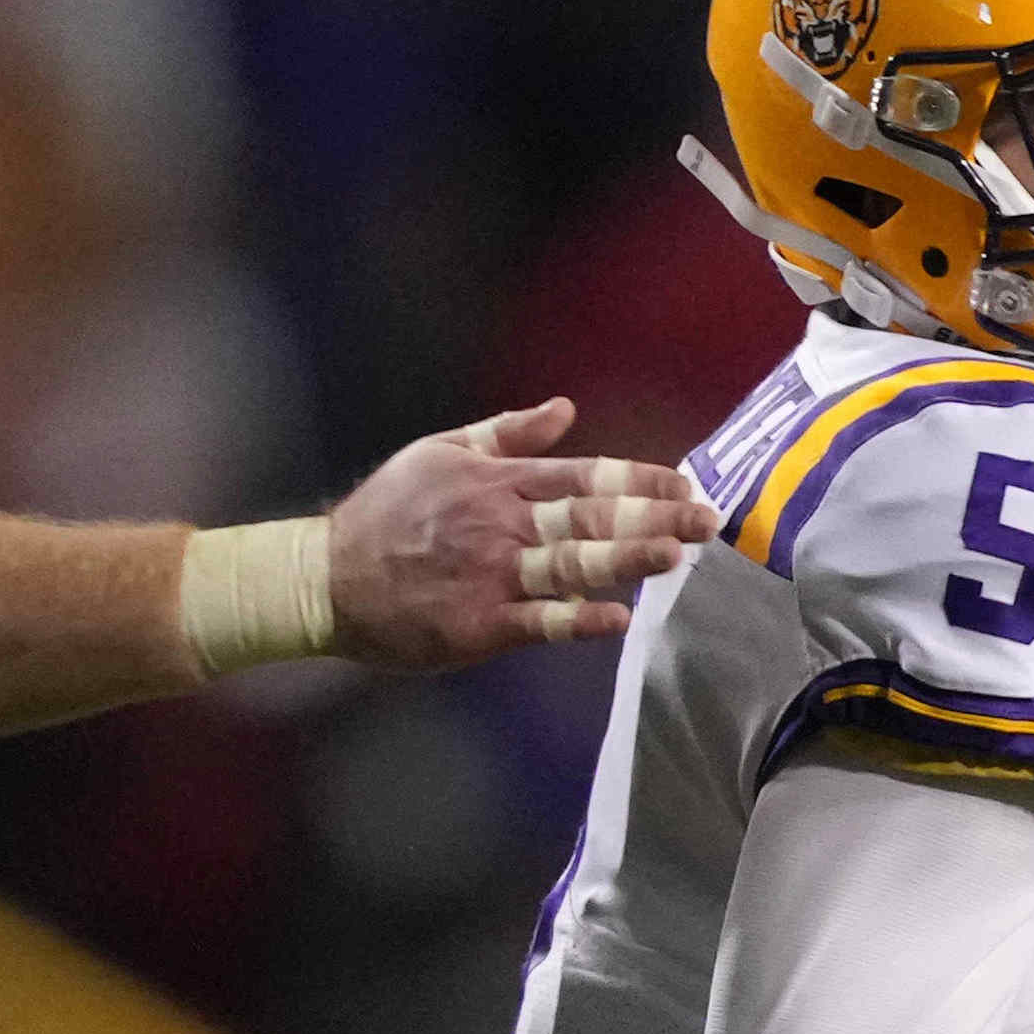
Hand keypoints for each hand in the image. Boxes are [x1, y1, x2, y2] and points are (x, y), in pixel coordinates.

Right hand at [326, 399, 717, 666]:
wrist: (326, 578)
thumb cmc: (384, 514)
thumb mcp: (438, 452)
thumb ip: (505, 432)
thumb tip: (564, 410)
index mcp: (497, 480)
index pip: (585, 475)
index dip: (640, 479)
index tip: (686, 485)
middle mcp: (501, 521)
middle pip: (590, 516)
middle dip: (653, 515)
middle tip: (706, 520)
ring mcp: (490, 573)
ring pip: (570, 563)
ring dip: (624, 558)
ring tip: (674, 556)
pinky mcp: (476, 623)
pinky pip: (536, 620)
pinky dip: (577, 619)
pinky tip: (615, 618)